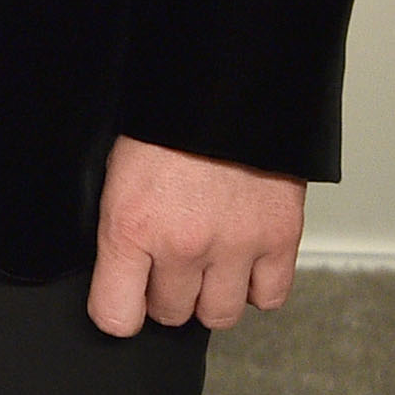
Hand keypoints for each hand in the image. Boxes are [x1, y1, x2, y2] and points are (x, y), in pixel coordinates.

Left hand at [86, 135, 303, 334]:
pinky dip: (257, 284)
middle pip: (170, 315)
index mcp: (131, 225)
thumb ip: (118, 223)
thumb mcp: (116, 167)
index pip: (116, 316)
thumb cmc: (164, 114)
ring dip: (211, 294)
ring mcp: (234, 246)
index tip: (123, 299)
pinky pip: (269, 297)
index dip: (119, 310)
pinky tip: (244, 258)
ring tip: (207, 260)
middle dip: (167, 292)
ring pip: (219, 315)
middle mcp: (182, 245)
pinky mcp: (278, 238)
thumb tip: (115, 265)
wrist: (224, 77)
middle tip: (169, 258)